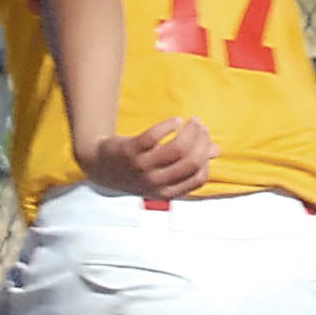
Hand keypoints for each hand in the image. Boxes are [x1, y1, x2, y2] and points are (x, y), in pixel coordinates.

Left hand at [80, 115, 217, 199]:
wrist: (100, 167)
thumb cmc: (137, 170)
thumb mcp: (162, 174)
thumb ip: (188, 164)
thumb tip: (215, 151)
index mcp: (166, 193)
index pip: (199, 177)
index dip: (206, 158)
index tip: (205, 142)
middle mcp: (155, 183)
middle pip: (191, 161)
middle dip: (202, 140)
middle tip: (200, 126)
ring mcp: (142, 168)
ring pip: (177, 148)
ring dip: (191, 131)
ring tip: (192, 121)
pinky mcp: (130, 151)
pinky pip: (155, 136)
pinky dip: (169, 125)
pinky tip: (175, 121)